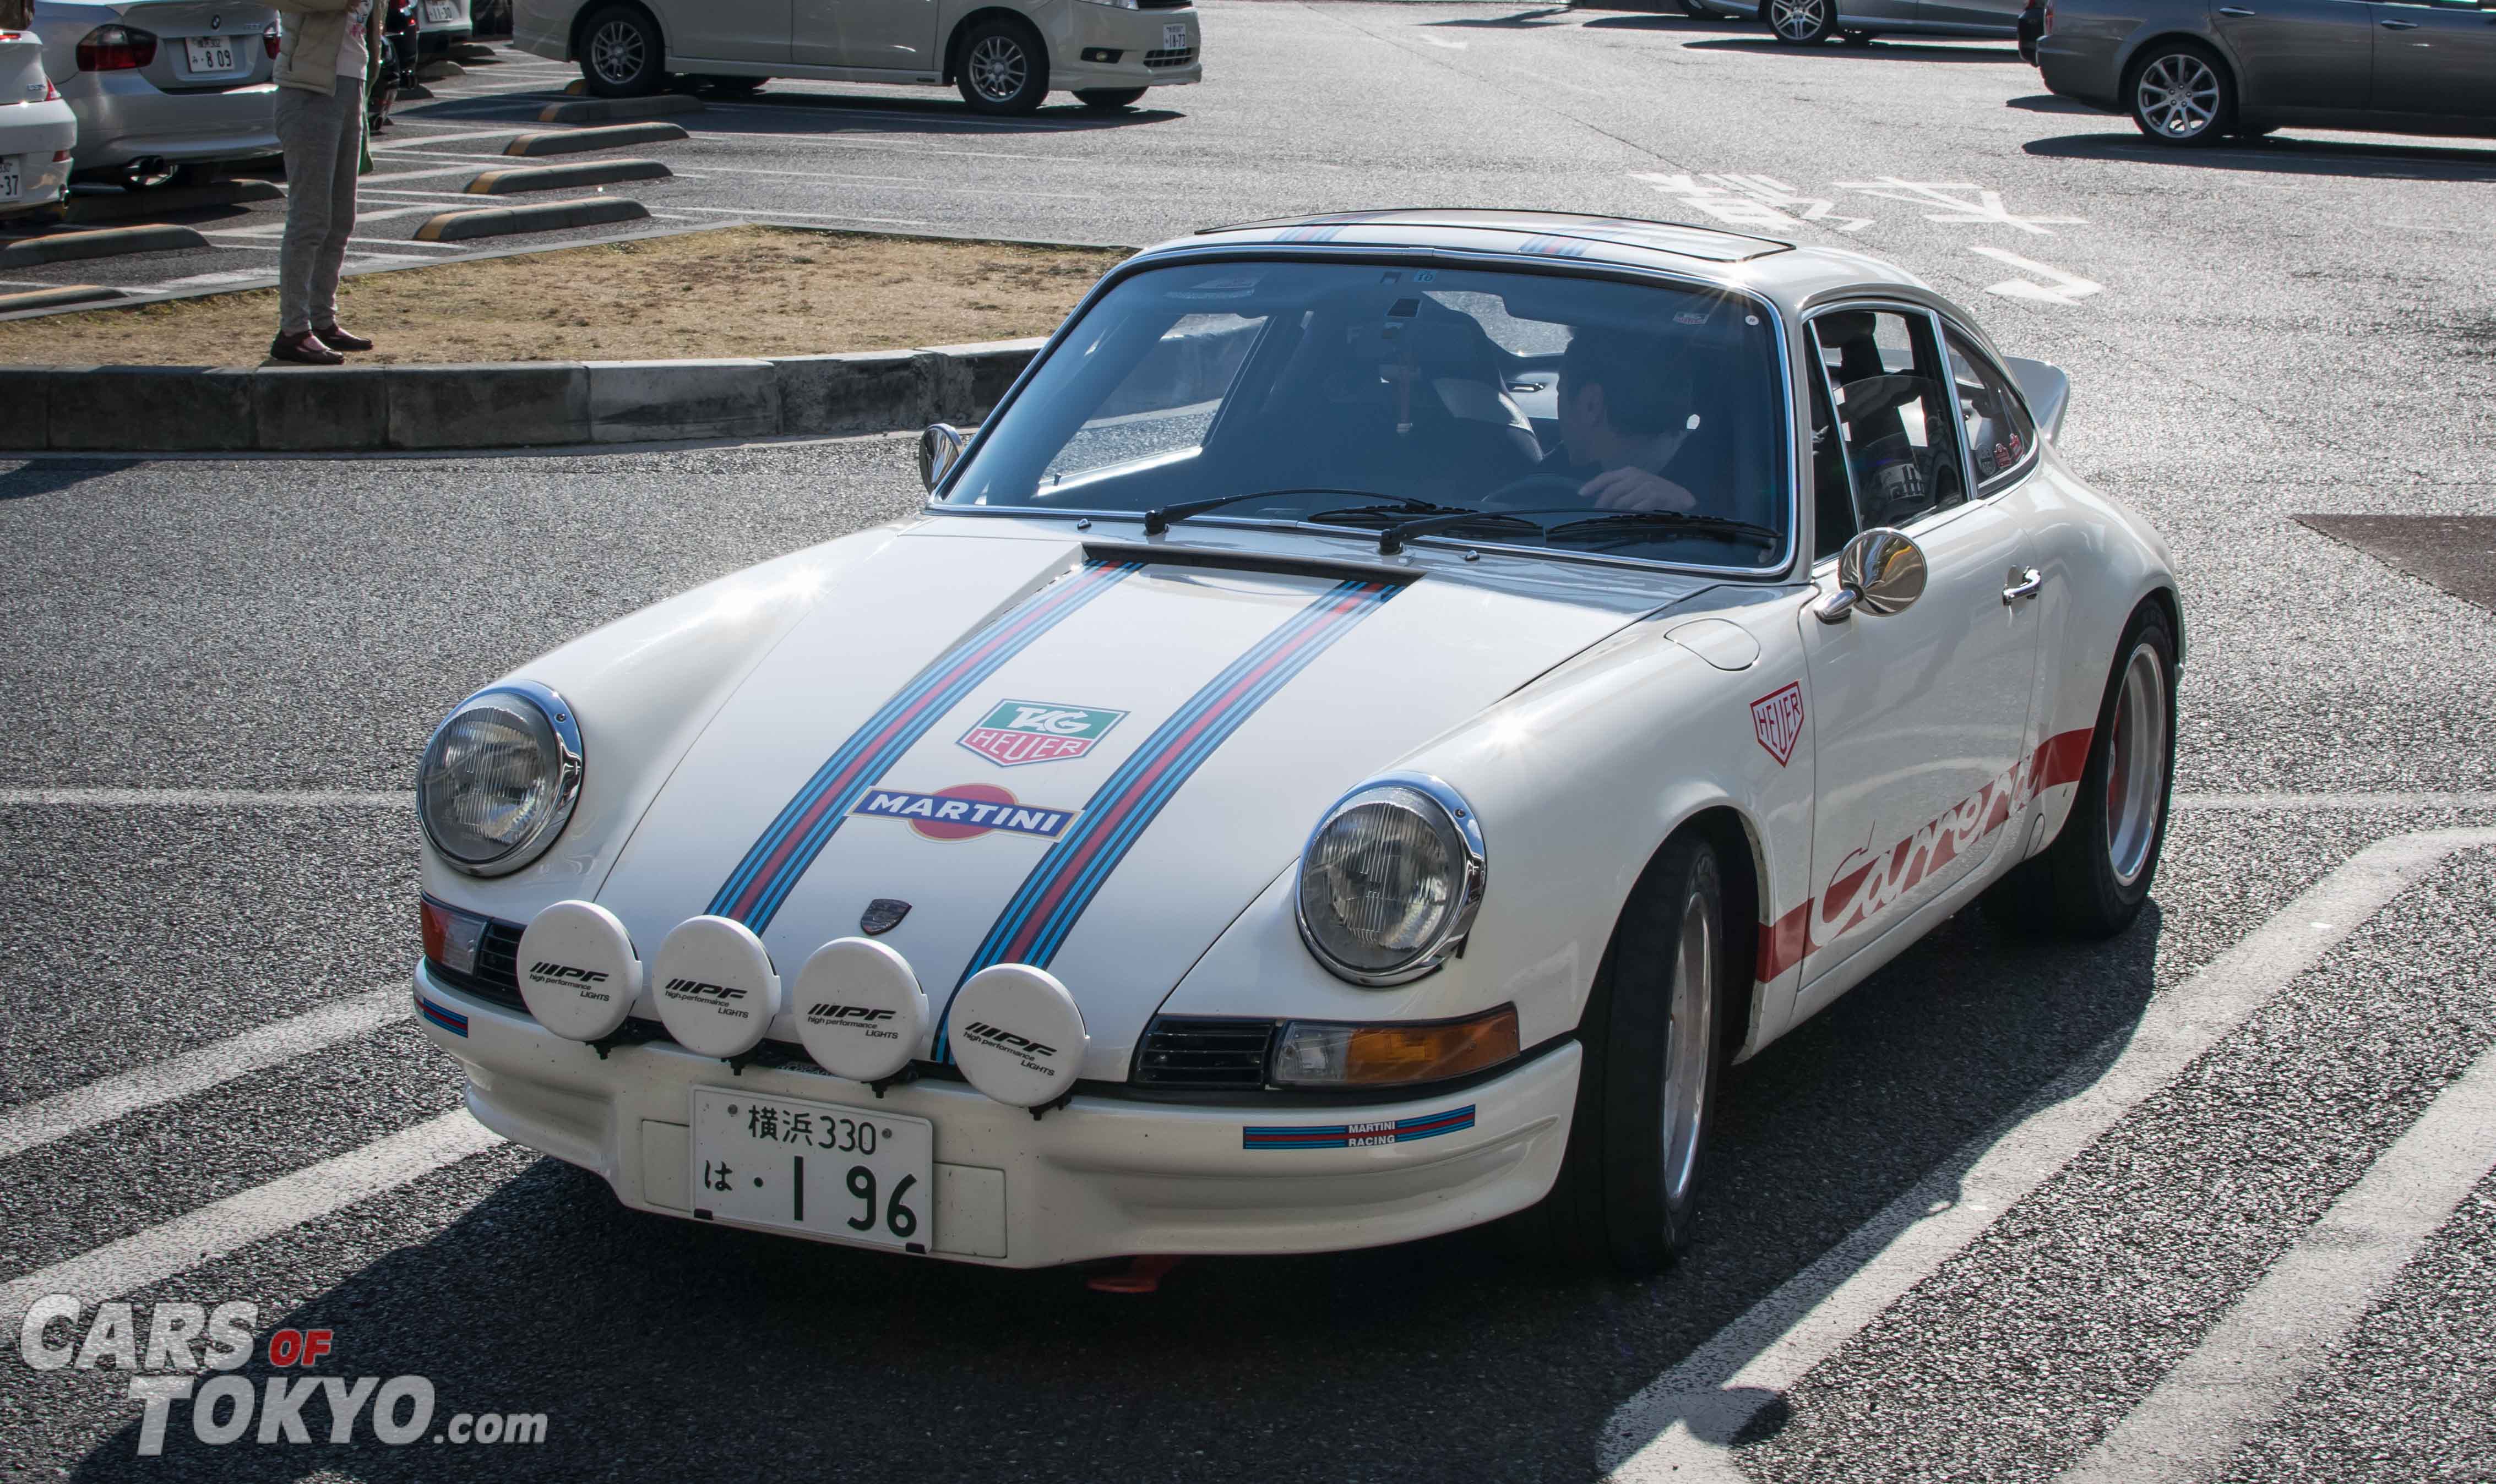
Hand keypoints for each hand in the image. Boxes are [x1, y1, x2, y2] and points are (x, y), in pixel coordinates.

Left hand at [1580, 466, 1697, 512]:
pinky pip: (1635, 509)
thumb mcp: (1637, 485)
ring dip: (1616, 513)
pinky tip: (1627, 521)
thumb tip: (1601, 502)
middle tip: (1598, 514)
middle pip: (1611, 492)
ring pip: (1621, 503)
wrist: (1681, 496)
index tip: (1581, 494)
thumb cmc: (1657, 492)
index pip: (1606, 477)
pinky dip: (1629, 515)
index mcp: (1629, 472)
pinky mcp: (1654, 496)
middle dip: (1602, 505)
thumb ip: (1621, 489)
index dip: (1592, 485)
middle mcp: (1636, 476)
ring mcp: (1645, 486)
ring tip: (1614, 520)